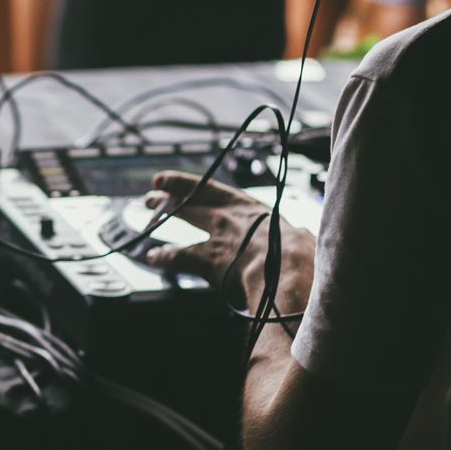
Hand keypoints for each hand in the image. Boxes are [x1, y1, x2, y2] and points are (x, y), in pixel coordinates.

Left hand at [141, 170, 316, 310]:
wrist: (289, 269)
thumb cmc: (302, 256)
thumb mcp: (302, 239)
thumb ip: (296, 237)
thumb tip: (304, 240)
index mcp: (251, 209)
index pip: (212, 190)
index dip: (186, 183)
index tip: (166, 180)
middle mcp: (229, 216)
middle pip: (191, 200)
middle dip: (168, 196)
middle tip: (151, 195)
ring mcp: (217, 235)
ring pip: (182, 219)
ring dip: (160, 216)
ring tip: (147, 218)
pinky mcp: (209, 259)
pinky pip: (179, 256)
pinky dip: (164, 257)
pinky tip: (153, 258)